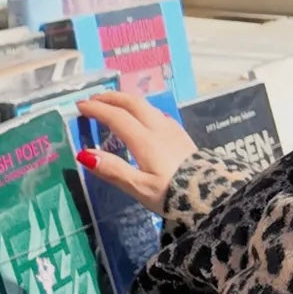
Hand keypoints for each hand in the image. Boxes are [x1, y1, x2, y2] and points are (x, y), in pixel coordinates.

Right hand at [75, 91, 196, 214]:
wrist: (213, 196)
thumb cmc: (173, 195)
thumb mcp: (140, 188)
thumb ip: (113, 170)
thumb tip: (85, 154)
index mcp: (145, 140)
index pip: (116, 116)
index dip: (96, 109)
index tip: (80, 106)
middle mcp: (159, 129)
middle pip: (133, 103)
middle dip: (111, 98)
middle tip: (93, 99)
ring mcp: (173, 130)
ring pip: (147, 106)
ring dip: (127, 101)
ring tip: (113, 105)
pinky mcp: (183, 136)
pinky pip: (158, 114)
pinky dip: (142, 109)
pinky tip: (142, 118)